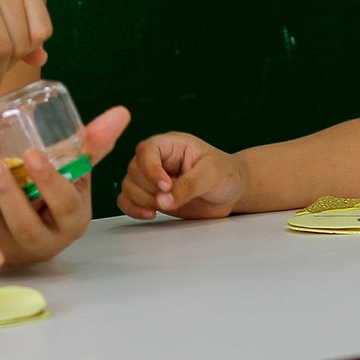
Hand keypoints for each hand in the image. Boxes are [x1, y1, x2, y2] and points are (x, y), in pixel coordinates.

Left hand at [0, 106, 130, 264]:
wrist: (26, 222)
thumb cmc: (54, 193)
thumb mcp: (76, 173)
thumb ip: (93, 144)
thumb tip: (121, 111)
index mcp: (72, 222)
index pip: (65, 206)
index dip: (49, 182)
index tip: (32, 153)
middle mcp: (44, 242)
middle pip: (26, 226)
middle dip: (8, 193)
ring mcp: (10, 246)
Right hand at [118, 132, 245, 219]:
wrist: (231, 192)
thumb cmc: (225, 174)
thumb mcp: (211, 176)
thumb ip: (188, 187)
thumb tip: (162, 201)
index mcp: (171, 145)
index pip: (146, 150)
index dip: (150, 169)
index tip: (166, 186)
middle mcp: (157, 159)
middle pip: (133, 170)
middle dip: (149, 189)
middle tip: (171, 199)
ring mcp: (152, 179)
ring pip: (128, 186)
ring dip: (141, 201)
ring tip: (164, 207)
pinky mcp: (151, 196)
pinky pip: (127, 200)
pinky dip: (133, 209)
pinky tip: (150, 214)